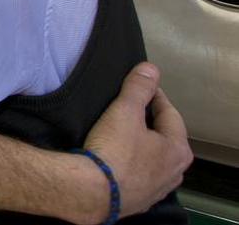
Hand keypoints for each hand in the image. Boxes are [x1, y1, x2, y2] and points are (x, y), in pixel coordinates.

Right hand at [84, 63, 192, 217]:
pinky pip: (139, 176)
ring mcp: (157, 189)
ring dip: (142, 146)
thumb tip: (151, 68)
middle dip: (150, 123)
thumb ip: (138, 88)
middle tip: (130, 110)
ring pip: (153, 159)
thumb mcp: (124, 112)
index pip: (169, 112)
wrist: (93, 193)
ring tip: (122, 135)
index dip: (154, 96)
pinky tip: (118, 160)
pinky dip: (132, 165)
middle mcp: (175, 171)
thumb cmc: (114, 150)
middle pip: (164, 138)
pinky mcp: (139, 201)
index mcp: (178, 148)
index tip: (139, 86)